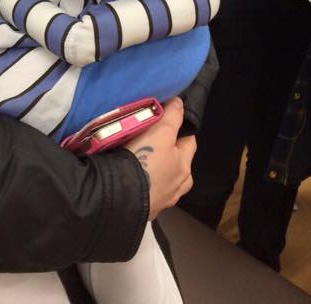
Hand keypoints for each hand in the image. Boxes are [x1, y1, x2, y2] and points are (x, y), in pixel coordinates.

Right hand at [125, 97, 194, 219]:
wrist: (121, 195)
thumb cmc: (146, 161)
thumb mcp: (161, 133)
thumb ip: (172, 117)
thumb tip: (180, 102)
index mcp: (185, 168)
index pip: (189, 141)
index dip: (181, 128)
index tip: (168, 119)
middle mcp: (178, 186)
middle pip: (178, 162)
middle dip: (170, 151)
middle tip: (152, 138)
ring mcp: (161, 200)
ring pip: (164, 178)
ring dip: (157, 170)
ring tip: (142, 159)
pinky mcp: (144, 208)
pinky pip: (148, 190)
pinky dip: (144, 183)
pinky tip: (133, 177)